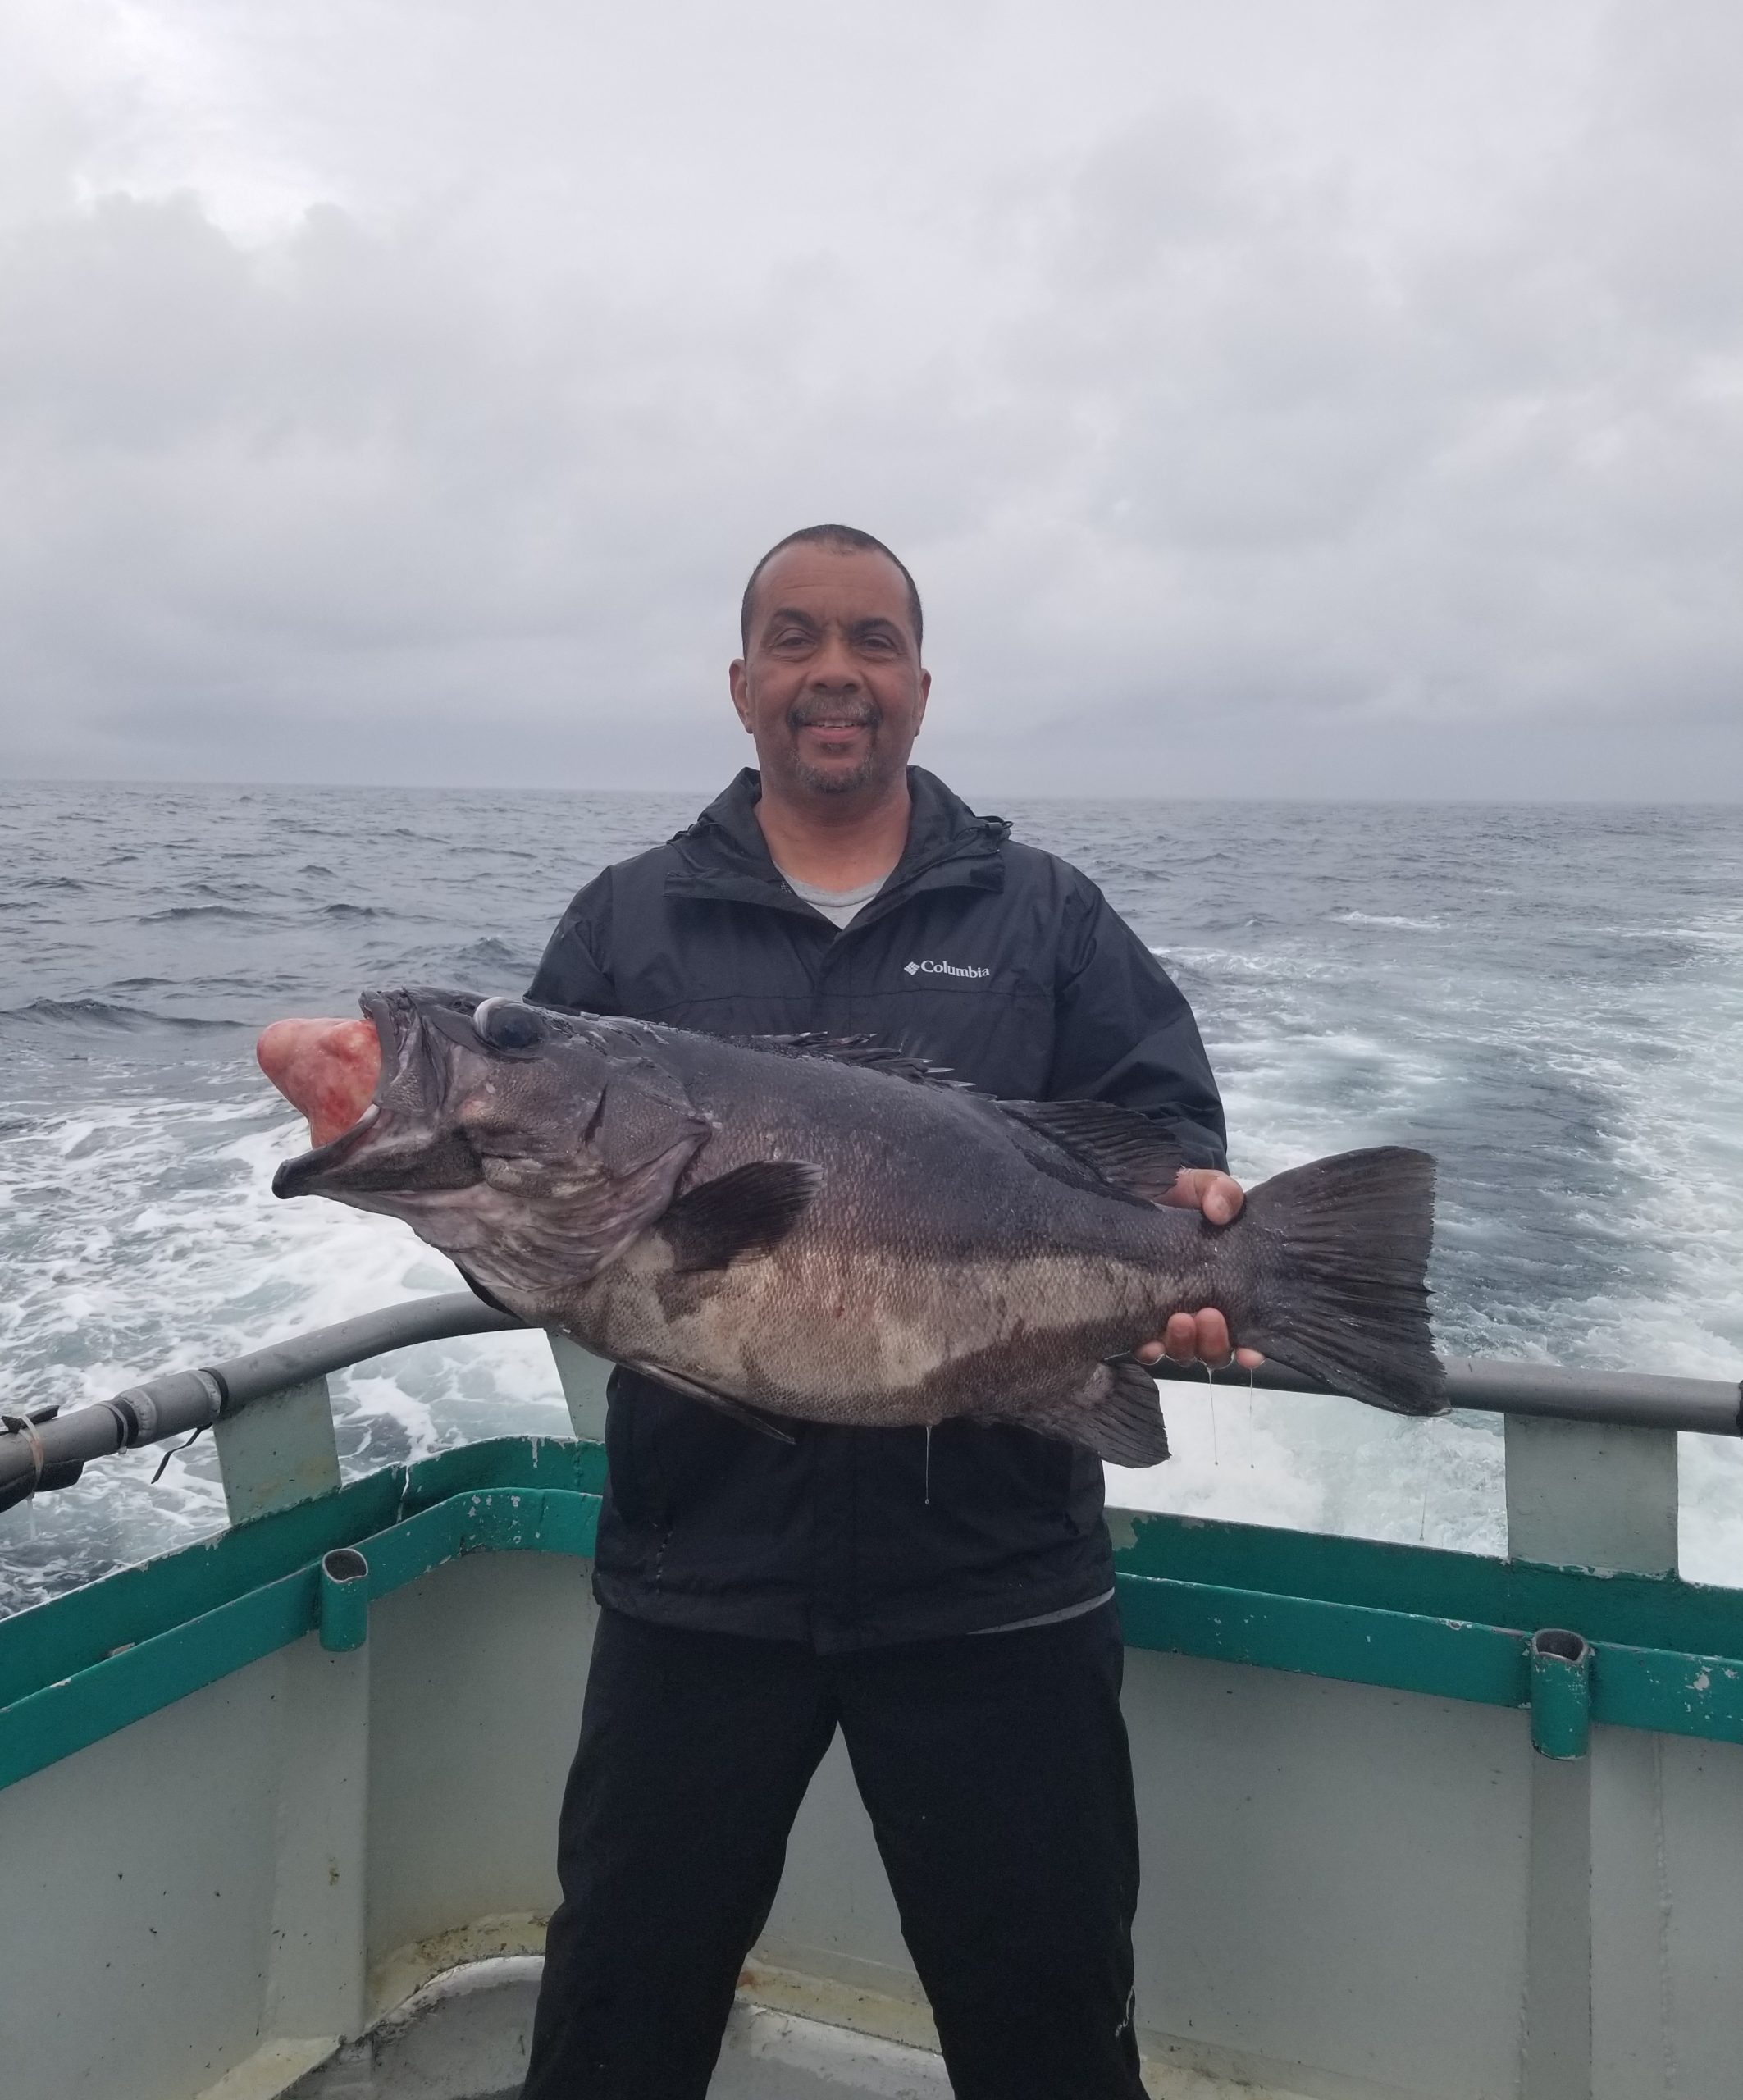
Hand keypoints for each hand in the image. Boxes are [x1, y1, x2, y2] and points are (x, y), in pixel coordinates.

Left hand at [1135, 1168, 1264, 1370]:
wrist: (1126, 1193)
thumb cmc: (1168, 1194)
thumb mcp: (1196, 1185)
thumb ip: (1217, 1189)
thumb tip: (1223, 1210)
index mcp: (1221, 1285)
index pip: (1244, 1329)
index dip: (1251, 1348)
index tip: (1252, 1351)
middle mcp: (1196, 1309)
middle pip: (1213, 1349)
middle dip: (1215, 1341)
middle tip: (1208, 1315)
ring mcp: (1164, 1317)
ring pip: (1182, 1352)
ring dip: (1185, 1344)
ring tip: (1179, 1320)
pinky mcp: (1132, 1318)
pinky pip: (1144, 1348)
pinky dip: (1150, 1350)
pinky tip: (1149, 1343)